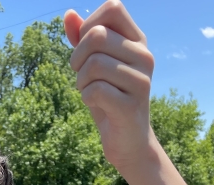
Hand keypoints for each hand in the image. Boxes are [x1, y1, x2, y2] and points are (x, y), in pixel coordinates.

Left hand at [64, 1, 154, 170]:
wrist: (129, 142)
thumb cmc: (110, 99)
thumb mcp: (95, 66)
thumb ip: (83, 39)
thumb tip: (69, 14)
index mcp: (138, 42)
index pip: (113, 9)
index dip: (89, 25)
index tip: (84, 49)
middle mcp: (145, 57)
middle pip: (97, 35)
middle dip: (78, 57)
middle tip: (81, 76)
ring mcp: (141, 82)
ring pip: (94, 64)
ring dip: (81, 80)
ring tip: (88, 91)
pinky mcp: (131, 106)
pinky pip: (95, 90)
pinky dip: (86, 98)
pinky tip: (95, 105)